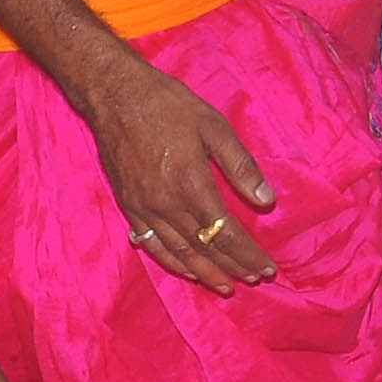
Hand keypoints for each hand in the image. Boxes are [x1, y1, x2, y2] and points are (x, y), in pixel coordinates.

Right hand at [78, 56, 277, 292]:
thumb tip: (266, 200)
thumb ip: (240, 166)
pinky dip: (172, 262)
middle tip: (255, 280)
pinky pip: (151, 245)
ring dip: (205, 273)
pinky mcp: (129, 206)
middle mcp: (167, 204)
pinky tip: (188, 270)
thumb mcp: (214, 126)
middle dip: (233, 267)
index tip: (267, 267)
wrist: (114, 95)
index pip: (227, 233)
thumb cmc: (168, 105)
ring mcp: (144, 209)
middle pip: (205, 248)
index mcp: (192, 184)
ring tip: (226, 286)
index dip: (248, 254)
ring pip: (178, 253)